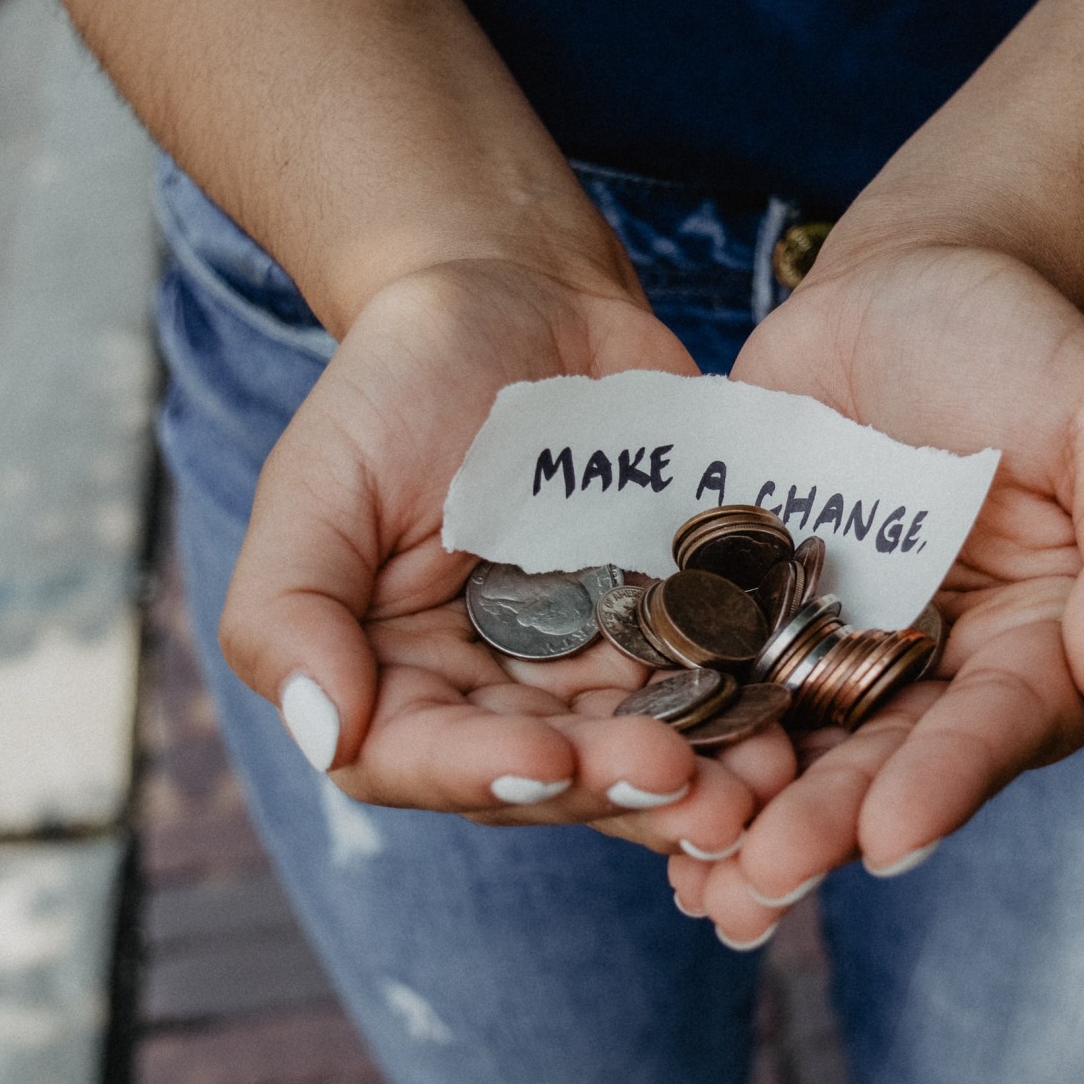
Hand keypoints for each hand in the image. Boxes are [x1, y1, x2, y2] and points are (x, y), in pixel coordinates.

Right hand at [219, 261, 795, 854]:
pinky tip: (795, 727)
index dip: (483, 774)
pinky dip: (750, 713)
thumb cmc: (398, 382)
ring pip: (641, 751)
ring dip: (702, 781)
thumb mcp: (318, 481)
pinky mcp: (674, 626)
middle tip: (688, 786)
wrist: (519, 294)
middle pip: (550, 776)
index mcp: (396, 678)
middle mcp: (495, 695)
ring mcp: (592, 667)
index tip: (550, 761)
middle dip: (616, 788)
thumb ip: (288, 610)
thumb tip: (325, 733)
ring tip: (760, 786)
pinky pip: (714, 685)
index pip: (422, 759)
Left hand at [672, 244, 1083, 942]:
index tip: (892, 836)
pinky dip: (683, 736)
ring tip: (697, 881)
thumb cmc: (1026, 345)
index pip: (1000, 726)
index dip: (949, 781)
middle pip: (887, 762)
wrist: (908, 282)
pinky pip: (718, 682)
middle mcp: (940, 671)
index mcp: (1039, 646)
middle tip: (764, 879)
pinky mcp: (754, 613)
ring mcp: (840, 647)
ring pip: (797, 748)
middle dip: (827, 825)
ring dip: (747, 817)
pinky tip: (632, 789)